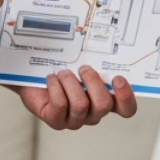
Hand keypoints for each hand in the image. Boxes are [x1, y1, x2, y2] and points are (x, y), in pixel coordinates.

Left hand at [15, 65, 136, 129]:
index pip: (126, 109)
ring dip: (70, 82)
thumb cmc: (62, 66)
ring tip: (63, 73)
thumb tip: (106, 38)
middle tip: (83, 68)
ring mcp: (75, 119)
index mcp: (105, 99)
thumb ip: (97, 58)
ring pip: (81, 105)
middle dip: (93, 81)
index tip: (117, 78)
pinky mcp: (56, 120)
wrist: (32, 72)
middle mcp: (93, 112)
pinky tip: (52, 78)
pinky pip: (60, 105)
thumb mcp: (83, 60)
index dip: (126, 97)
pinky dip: (55, 86)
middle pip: (104, 105)